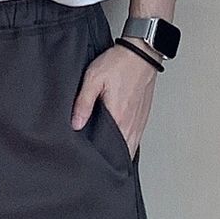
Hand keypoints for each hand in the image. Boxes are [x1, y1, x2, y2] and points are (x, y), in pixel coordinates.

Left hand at [71, 41, 156, 157]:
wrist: (141, 53)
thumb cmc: (119, 63)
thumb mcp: (94, 79)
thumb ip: (84, 102)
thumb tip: (76, 124)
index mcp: (119, 116)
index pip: (111, 148)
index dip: (103, 159)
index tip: (93, 164)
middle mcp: (131, 122)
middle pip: (122, 151)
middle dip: (112, 160)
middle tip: (99, 166)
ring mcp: (139, 119)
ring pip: (131, 145)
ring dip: (121, 153)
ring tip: (109, 160)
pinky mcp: (143, 114)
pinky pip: (137, 136)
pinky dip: (129, 143)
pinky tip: (120, 144)